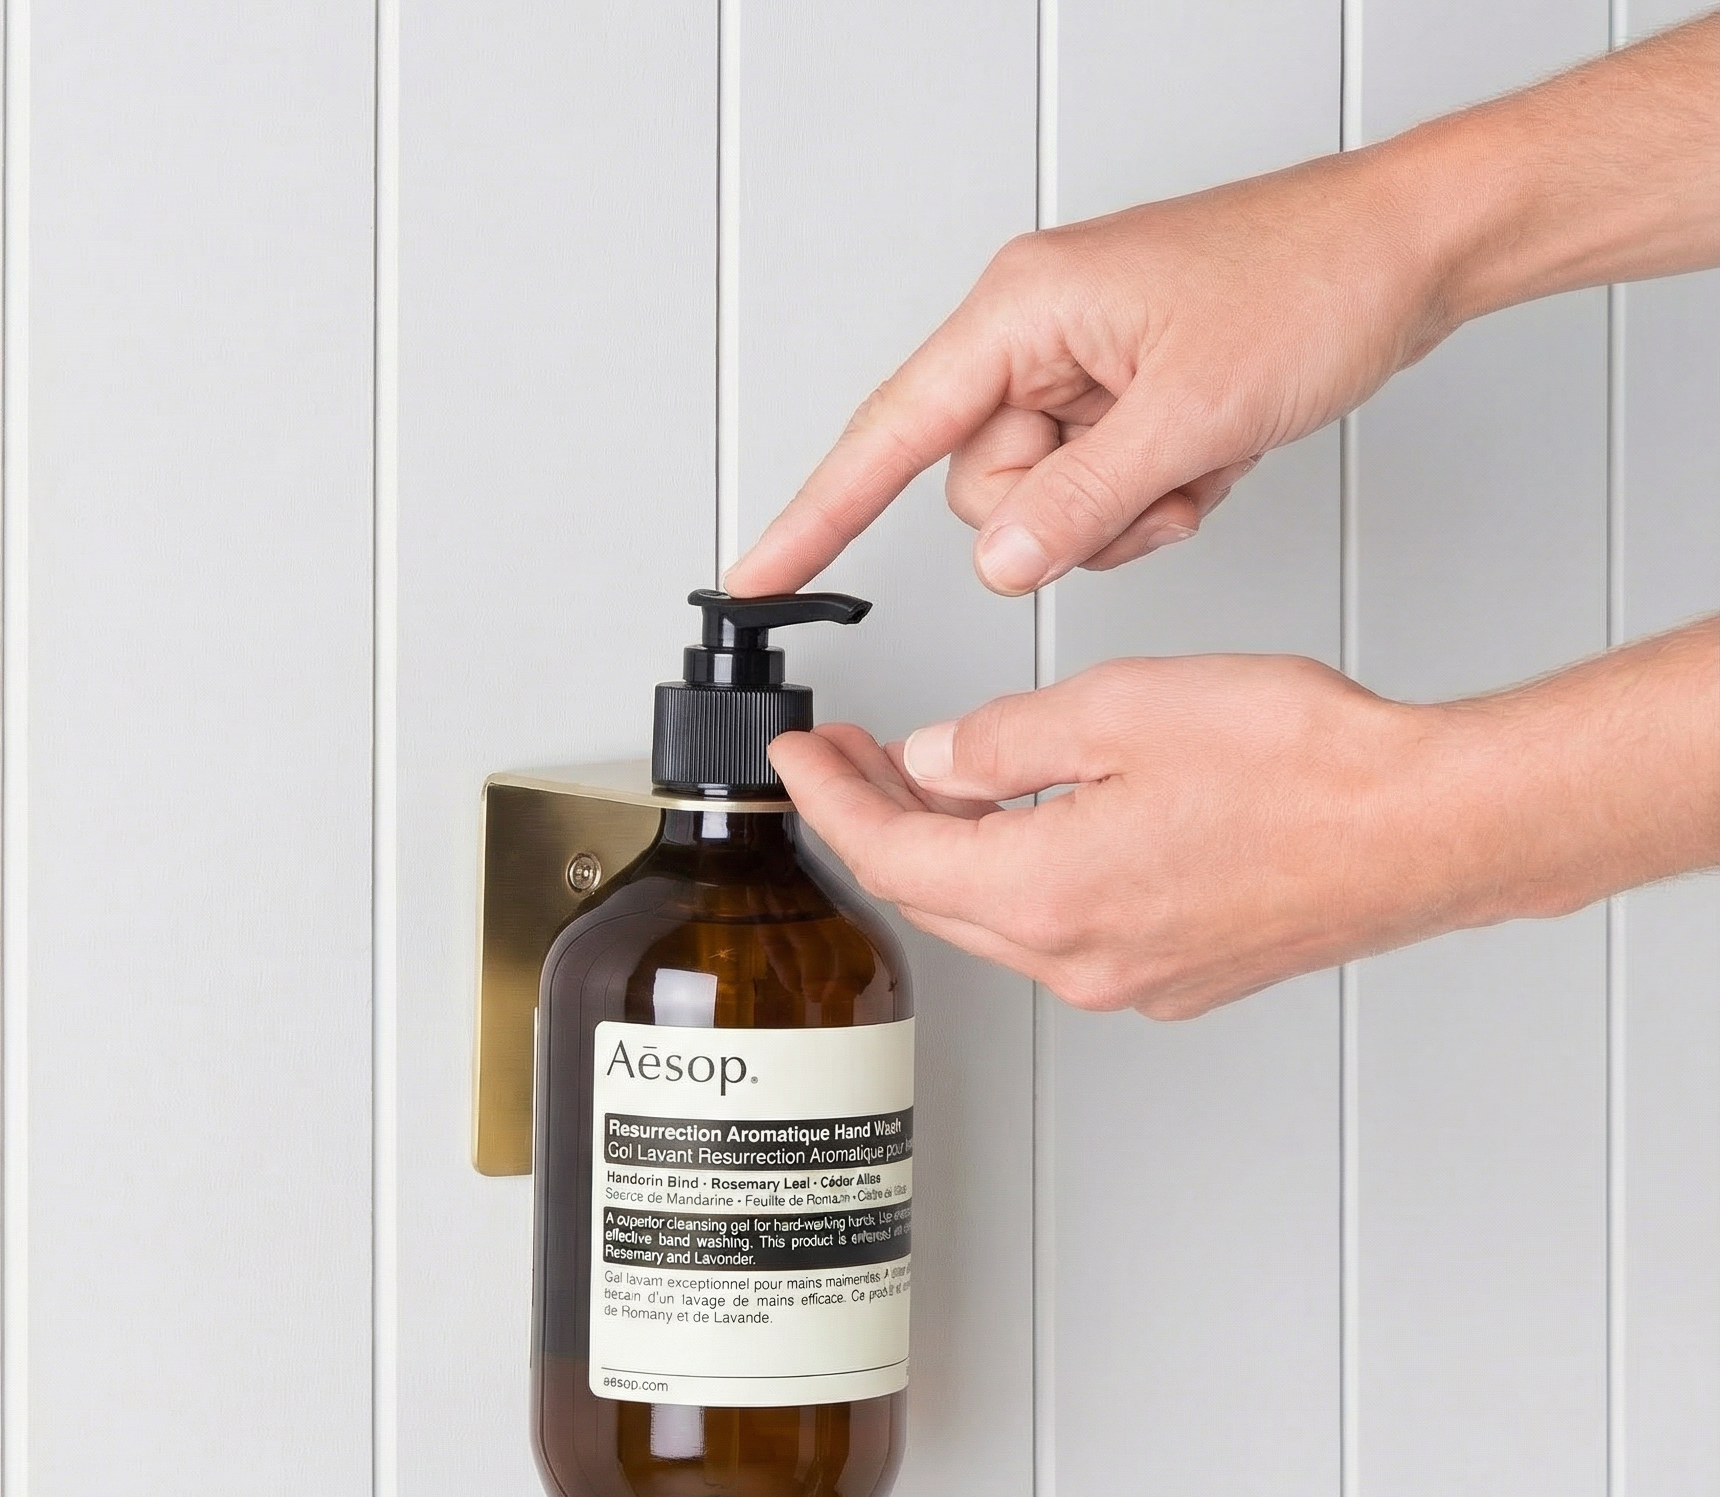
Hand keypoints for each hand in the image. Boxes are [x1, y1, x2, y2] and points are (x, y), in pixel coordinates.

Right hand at [726, 149, 1449, 599]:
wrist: (1408, 252)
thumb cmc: (1310, 283)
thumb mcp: (1190, 414)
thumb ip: (1078, 502)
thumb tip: (1000, 565)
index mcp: (1022, 311)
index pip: (888, 434)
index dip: (816, 513)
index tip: (758, 574)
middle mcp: (1034, 337)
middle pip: (980, 489)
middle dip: (1063, 513)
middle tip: (1152, 473)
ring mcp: (1078, 371)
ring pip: (1040, 504)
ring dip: (1118, 513)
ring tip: (1195, 458)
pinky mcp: (1119, 398)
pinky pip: (1094, 494)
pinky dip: (1151, 498)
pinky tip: (1209, 453)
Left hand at [774, 655, 1435, 1017]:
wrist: (1429, 828)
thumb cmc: (1308, 768)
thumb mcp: (1121, 711)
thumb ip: (1003, 743)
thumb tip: (936, 762)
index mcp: (1045, 895)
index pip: (891, 857)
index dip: (831, 802)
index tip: (801, 760)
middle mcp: (1078, 959)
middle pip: (936, 896)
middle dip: (880, 822)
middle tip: (853, 759)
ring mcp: (1129, 977)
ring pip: (999, 915)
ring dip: (953, 848)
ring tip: (934, 775)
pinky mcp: (1175, 973)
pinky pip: (1064, 926)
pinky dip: (1024, 871)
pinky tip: (1032, 818)